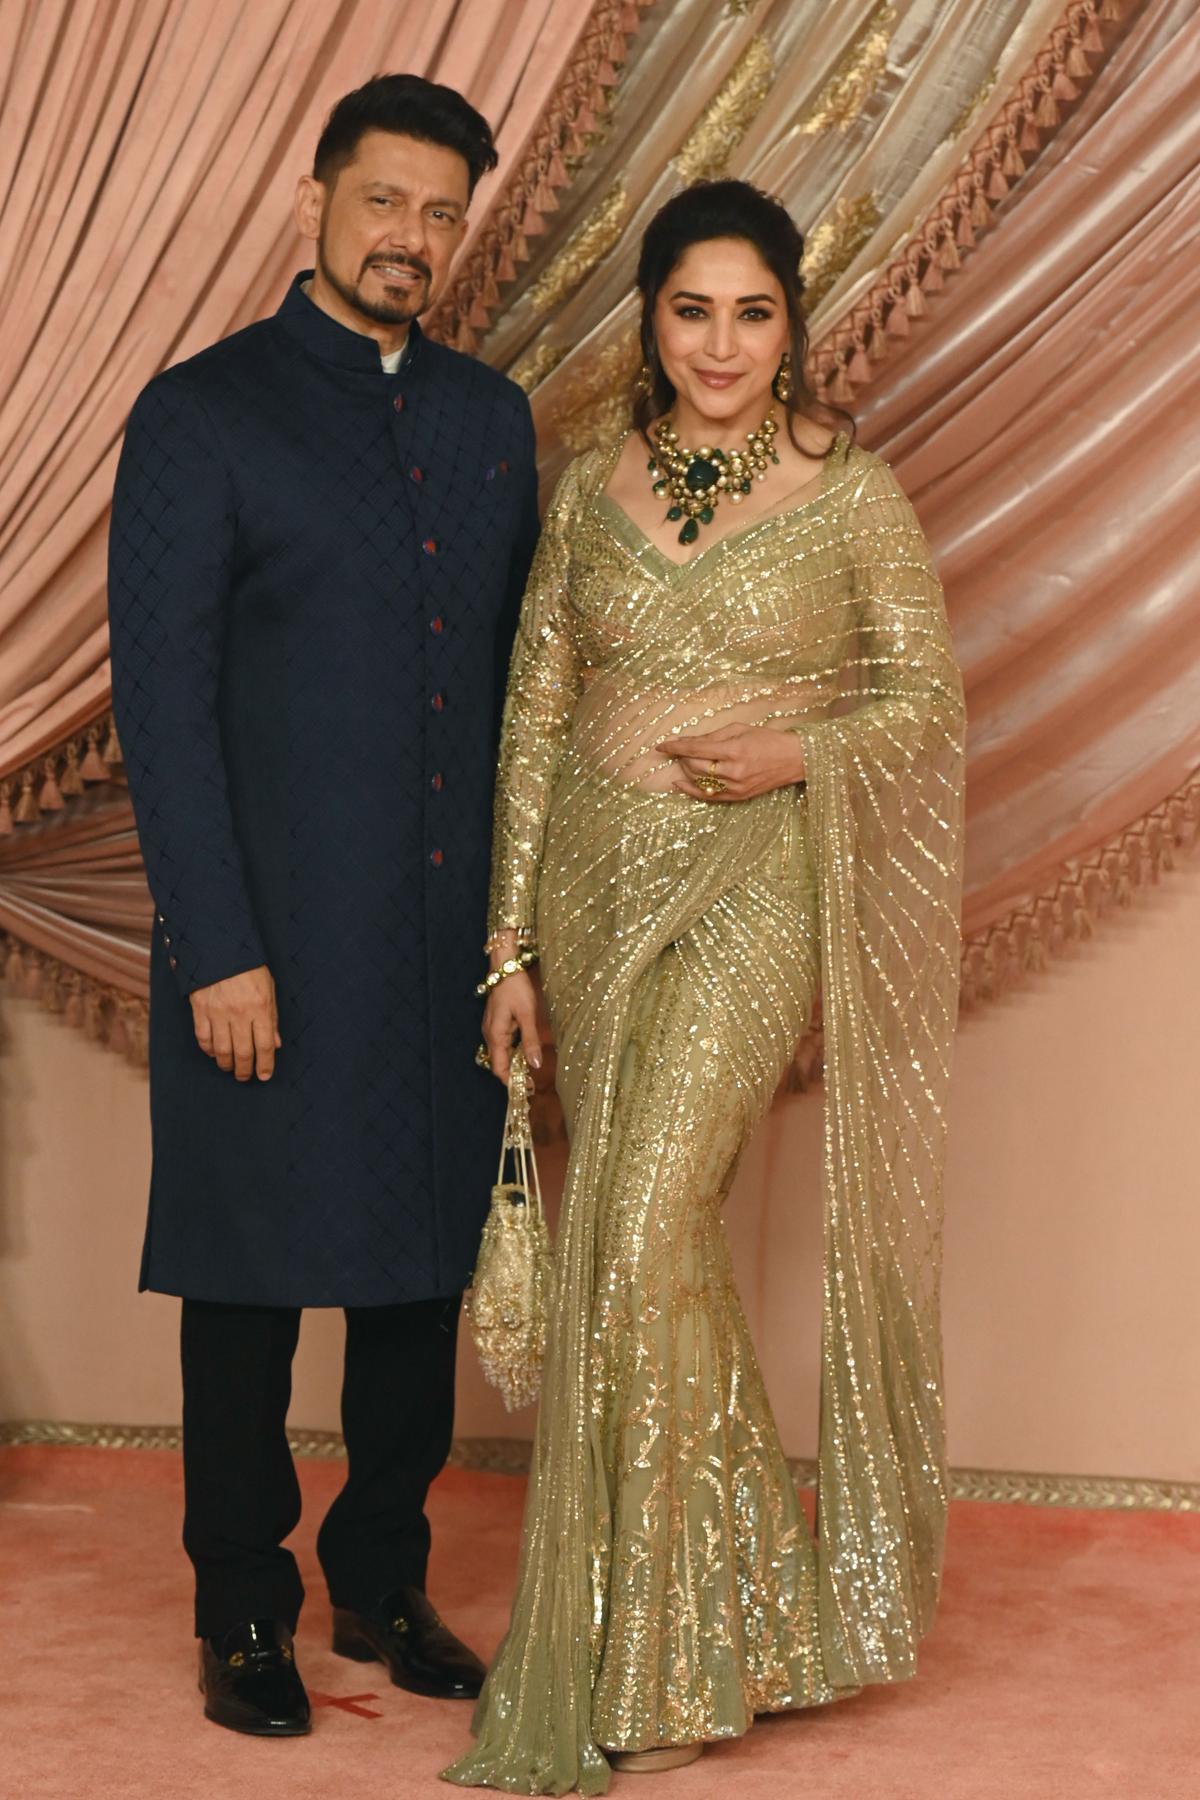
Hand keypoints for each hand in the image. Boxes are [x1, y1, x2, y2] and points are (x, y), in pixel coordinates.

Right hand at [190, 965, 280, 1081]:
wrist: (220, 948)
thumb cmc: (249, 968)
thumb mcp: (269, 989)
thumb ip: (272, 1018)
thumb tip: (276, 1044)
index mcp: (260, 1007)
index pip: (265, 1045)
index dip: (266, 1064)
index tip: (265, 1075)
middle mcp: (239, 1013)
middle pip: (243, 1052)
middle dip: (246, 1070)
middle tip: (246, 1077)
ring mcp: (218, 1012)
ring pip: (222, 1050)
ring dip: (227, 1064)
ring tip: (231, 1068)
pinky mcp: (200, 1010)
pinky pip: (204, 1038)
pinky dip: (209, 1050)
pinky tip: (214, 1053)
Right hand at [482, 963, 541, 1086]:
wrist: (506, 966)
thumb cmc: (516, 988)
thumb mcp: (527, 1015)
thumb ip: (531, 1040)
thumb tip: (535, 1065)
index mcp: (496, 1035)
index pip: (499, 1068)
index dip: (510, 1081)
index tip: (526, 1089)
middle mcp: (490, 1034)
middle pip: (499, 1063)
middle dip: (513, 1075)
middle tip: (532, 1084)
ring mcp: (491, 1028)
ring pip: (501, 1054)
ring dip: (514, 1064)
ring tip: (530, 1071)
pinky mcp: (496, 1022)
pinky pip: (503, 1043)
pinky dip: (513, 1052)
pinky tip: (525, 1051)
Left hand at [657, 723, 806, 801]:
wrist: (794, 759)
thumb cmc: (768, 739)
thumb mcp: (740, 729)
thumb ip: (712, 736)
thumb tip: (688, 741)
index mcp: (734, 750)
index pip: (696, 749)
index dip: (676, 747)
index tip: (661, 745)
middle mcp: (733, 771)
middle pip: (695, 766)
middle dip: (682, 757)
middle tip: (678, 749)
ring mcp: (735, 787)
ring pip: (699, 781)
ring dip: (686, 771)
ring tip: (683, 761)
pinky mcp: (738, 797)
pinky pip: (708, 796)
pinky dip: (691, 790)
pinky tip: (679, 784)